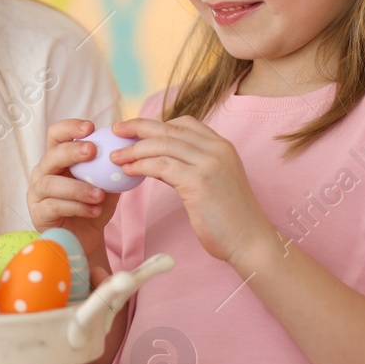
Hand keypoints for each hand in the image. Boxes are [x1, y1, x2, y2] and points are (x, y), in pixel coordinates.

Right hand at [28, 118, 119, 277]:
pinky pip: (54, 206)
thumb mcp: (107, 184)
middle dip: (72, 150)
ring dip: (77, 187)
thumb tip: (130, 148)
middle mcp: (43, 172)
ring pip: (50, 183)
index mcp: (58, 159)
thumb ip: (112, 168)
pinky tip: (94, 211)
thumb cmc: (94, 206)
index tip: (90, 127)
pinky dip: (77, 207)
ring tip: (99, 194)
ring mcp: (37, 193)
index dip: (70, 127)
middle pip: (51, 155)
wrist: (87, 238)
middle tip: (93, 151)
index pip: (56, 135)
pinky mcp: (38, 213)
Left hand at [111, 116, 277, 269]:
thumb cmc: (228, 218)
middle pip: (169, 128)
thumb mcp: (212, 182)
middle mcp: (217, 149)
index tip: (134, 129)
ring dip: (134, 148)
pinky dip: (141, 165)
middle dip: (138, 127)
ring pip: (162, 144)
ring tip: (115, 156)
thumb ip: (191, 165)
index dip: (156, 123)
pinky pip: (161, 166)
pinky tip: (128, 171)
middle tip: (116, 130)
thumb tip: (157, 160)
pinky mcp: (199, 182)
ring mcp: (209, 163)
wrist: (249, 240)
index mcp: (222, 146)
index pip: (184, 123)